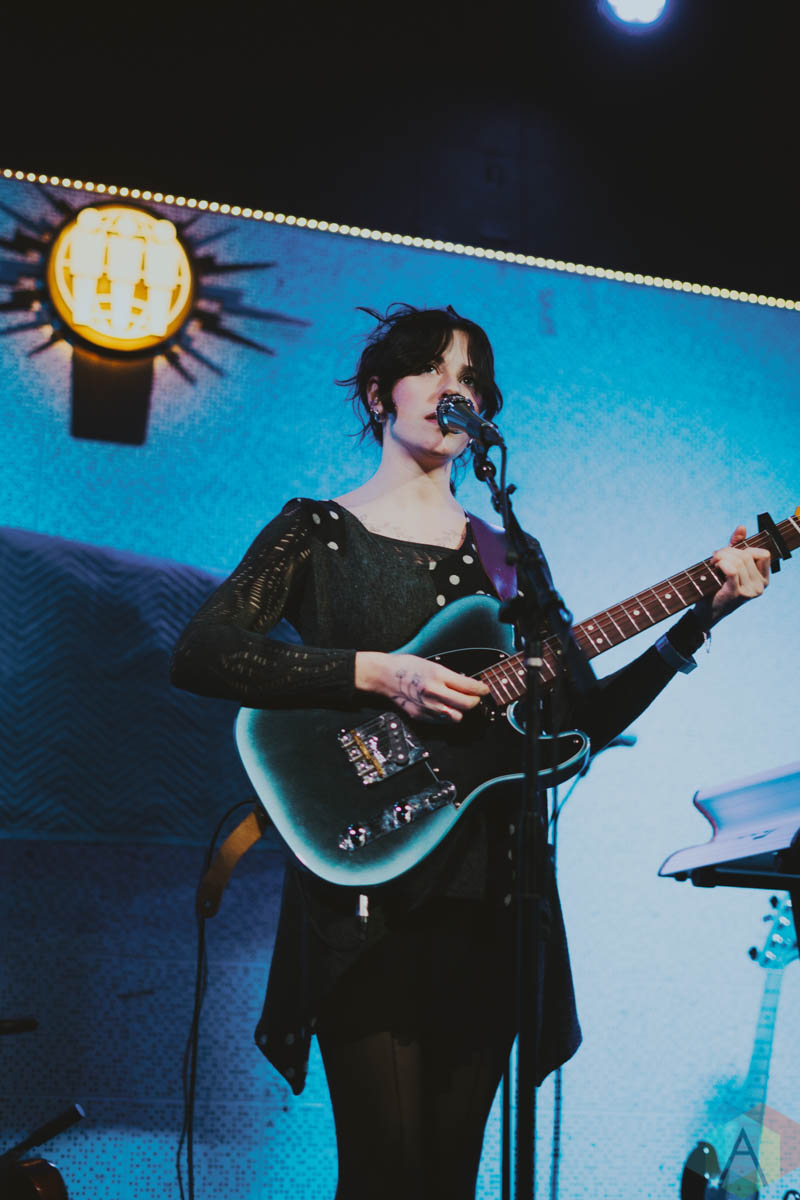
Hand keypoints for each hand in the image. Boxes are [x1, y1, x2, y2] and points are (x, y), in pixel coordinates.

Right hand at [355, 651, 489, 720]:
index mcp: (438, 675)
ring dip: (460, 711)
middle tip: (474, 697)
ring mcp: (427, 706)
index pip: (469, 686)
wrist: (384, 676)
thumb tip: (469, 686)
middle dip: (474, 701)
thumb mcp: (432, 665)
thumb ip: (451, 677)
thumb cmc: (407, 667)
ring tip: (457, 703)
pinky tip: (444, 707)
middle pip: (466, 704)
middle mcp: (433, 692)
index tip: (484, 689)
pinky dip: (447, 716)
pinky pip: (442, 721)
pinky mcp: (420, 716)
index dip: (481, 689)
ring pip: (456, 717)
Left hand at [708, 524, 770, 624]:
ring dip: (721, 557)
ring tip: (713, 563)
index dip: (746, 549)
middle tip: (715, 558)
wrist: (706, 611)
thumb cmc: (718, 586)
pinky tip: (714, 567)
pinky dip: (721, 564)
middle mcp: (761, 586)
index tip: (731, 554)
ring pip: (738, 561)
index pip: (764, 554)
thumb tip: (742, 527)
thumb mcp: (729, 564)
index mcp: (764, 579)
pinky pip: (732, 570)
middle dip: (728, 551)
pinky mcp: (737, 594)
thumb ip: (737, 546)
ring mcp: (750, 592)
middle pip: (747, 555)